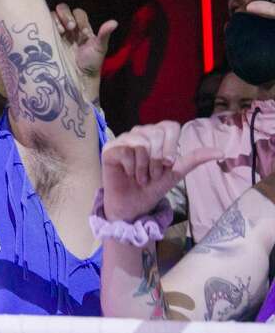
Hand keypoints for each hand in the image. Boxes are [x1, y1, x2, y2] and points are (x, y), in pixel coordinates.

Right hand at [52, 3, 116, 102]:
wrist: (79, 76)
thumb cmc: (91, 62)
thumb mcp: (100, 47)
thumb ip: (104, 34)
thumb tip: (114, 22)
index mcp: (81, 27)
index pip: (78, 13)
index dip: (79, 19)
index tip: (83, 32)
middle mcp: (68, 28)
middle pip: (63, 9)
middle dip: (66, 15)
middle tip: (70, 27)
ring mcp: (57, 33)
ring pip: (53, 15)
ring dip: (57, 19)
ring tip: (62, 31)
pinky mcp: (48, 39)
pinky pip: (44, 26)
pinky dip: (48, 25)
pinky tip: (55, 33)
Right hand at [101, 122, 221, 221]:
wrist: (132, 206)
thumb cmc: (151, 187)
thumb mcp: (176, 173)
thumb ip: (194, 159)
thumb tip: (221, 152)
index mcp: (158, 135)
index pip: (170, 126)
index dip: (171, 146)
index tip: (168, 165)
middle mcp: (141, 133)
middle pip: (157, 134)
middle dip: (158, 160)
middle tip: (152, 175)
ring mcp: (125, 139)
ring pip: (142, 143)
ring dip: (144, 166)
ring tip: (140, 177)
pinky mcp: (110, 148)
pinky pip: (126, 150)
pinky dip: (131, 167)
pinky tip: (128, 174)